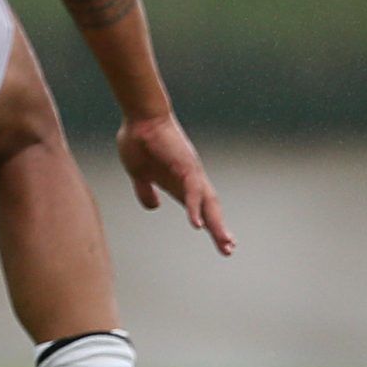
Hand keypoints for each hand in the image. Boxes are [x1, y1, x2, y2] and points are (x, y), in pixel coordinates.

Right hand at [118, 113, 234, 256]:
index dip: (208, 224)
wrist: (140, 118)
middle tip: (229, 249)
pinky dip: (196, 209)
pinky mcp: (185, 167)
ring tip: (225, 243)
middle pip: (210, 209)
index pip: (199, 208)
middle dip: (219, 230)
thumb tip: (153, 206)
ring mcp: (190, 173)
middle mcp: (190, 180)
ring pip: (208, 203)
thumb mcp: (138, 173)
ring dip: (216, 224)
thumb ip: (145, 190)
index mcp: (178, 183)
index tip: (220, 242)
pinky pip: (193, 192)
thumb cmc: (138, 141)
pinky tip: (197, 225)